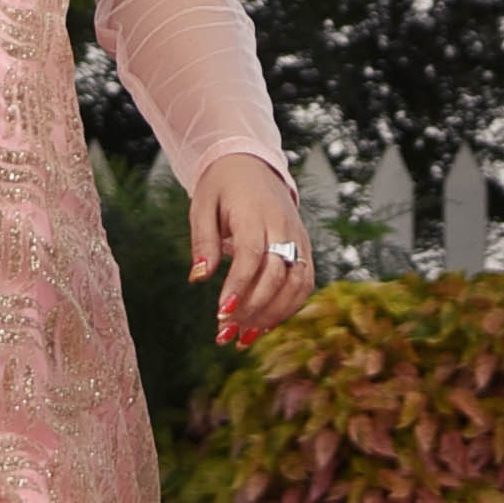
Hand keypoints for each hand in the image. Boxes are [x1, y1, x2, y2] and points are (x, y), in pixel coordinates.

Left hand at [200, 151, 316, 349]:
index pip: (251, 255)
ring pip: (297, 283)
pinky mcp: (304, 246)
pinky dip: (288, 307)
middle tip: (226, 332)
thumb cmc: (222, 187)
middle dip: (252, 308)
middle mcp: (282, 226)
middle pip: (276, 274)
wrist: (253, 165)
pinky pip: (305, 282)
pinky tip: (264, 324)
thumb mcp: (201, 206)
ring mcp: (298, 237)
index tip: (220, 315)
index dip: (238, 287)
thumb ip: (203, 242)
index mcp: (254, 213)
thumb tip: (198, 278)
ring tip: (244, 337)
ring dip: (272, 314)